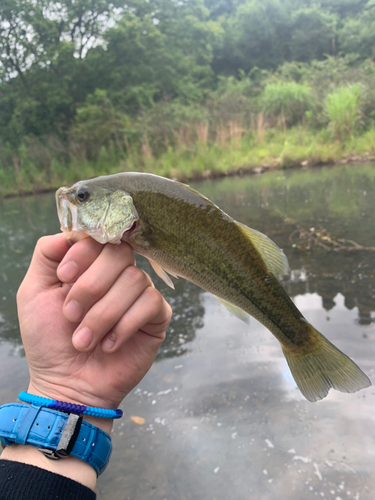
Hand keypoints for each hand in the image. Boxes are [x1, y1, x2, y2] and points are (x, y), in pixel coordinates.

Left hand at [17, 234, 171, 429]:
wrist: (67, 384)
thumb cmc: (49, 340)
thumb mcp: (34, 293)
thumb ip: (47, 254)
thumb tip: (72, 231)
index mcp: (91, 264)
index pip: (99, 236)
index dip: (84, 253)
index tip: (64, 277)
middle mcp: (117, 274)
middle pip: (119, 254)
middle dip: (90, 287)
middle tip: (70, 316)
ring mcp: (139, 293)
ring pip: (134, 280)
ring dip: (103, 314)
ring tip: (84, 340)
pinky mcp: (157, 316)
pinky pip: (150, 303)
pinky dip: (124, 326)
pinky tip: (109, 344)